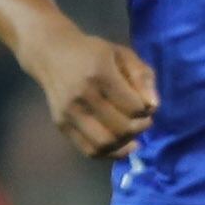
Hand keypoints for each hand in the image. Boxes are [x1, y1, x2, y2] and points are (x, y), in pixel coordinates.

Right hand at [22, 22, 157, 158]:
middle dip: (139, 128)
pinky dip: (108, 153)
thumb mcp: (122, 54)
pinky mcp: (61, 124)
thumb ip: (142, 76)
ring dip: (125, 143)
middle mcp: (83, 96)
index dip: (146, 110)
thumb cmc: (92, 52)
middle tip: (143, 121)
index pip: (134, 107)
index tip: (146, 106)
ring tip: (131, 134)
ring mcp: (70, 113)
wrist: (51, 54)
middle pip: (121, 128)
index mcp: (100, 74)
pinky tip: (119, 146)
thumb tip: (153, 107)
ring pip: (105, 143)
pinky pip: (89, 150)